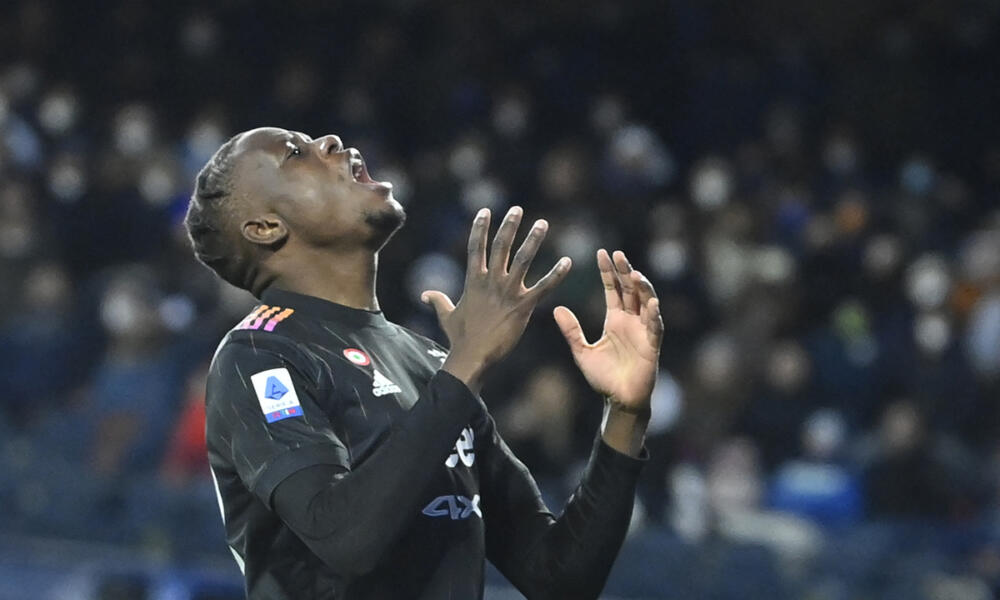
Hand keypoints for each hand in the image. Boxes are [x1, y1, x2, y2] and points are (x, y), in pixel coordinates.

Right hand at [423, 206, 571, 392]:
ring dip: (533, 240)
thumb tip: (424, 294)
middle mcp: (491, 281)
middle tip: (518, 209)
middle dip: (509, 226)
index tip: (486, 211)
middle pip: (500, 246)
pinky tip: (568, 262)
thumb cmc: (459, 337)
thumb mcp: (446, 315)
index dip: (480, 228)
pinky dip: (557, 275)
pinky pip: (544, 287)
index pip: (476, 247)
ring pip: (523, 259)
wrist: (472, 356)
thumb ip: (438, 300)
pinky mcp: (523, 306)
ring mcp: (507, 292)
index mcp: (473, 281)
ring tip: (542, 224)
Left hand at [553, 249, 662, 415]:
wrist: (618, 400)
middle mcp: (631, 321)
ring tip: (634, 274)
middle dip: (625, 272)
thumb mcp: (582, 351)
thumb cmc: (603, 377)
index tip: (602, 253)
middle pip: (630, 290)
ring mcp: (644, 331)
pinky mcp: (652, 345)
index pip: (613, 289)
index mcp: (615, 320)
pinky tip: (652, 304)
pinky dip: (654, 315)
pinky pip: (655, 327)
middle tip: (618, 254)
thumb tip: (556, 308)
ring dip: (642, 288)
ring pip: (646, 303)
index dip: (608, 272)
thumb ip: (572, 330)